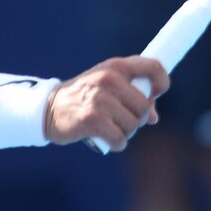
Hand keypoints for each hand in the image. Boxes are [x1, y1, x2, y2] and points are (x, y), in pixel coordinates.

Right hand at [44, 56, 168, 151]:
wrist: (48, 108)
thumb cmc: (84, 97)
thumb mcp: (106, 86)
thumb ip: (132, 95)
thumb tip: (154, 117)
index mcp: (115, 66)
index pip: (153, 67)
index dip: (162, 83)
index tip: (156, 94)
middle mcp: (109, 79)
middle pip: (144, 107)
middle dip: (137, 119)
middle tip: (122, 119)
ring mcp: (100, 99)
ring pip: (133, 125)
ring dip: (125, 133)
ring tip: (110, 128)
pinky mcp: (92, 119)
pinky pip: (120, 139)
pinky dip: (116, 144)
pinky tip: (106, 139)